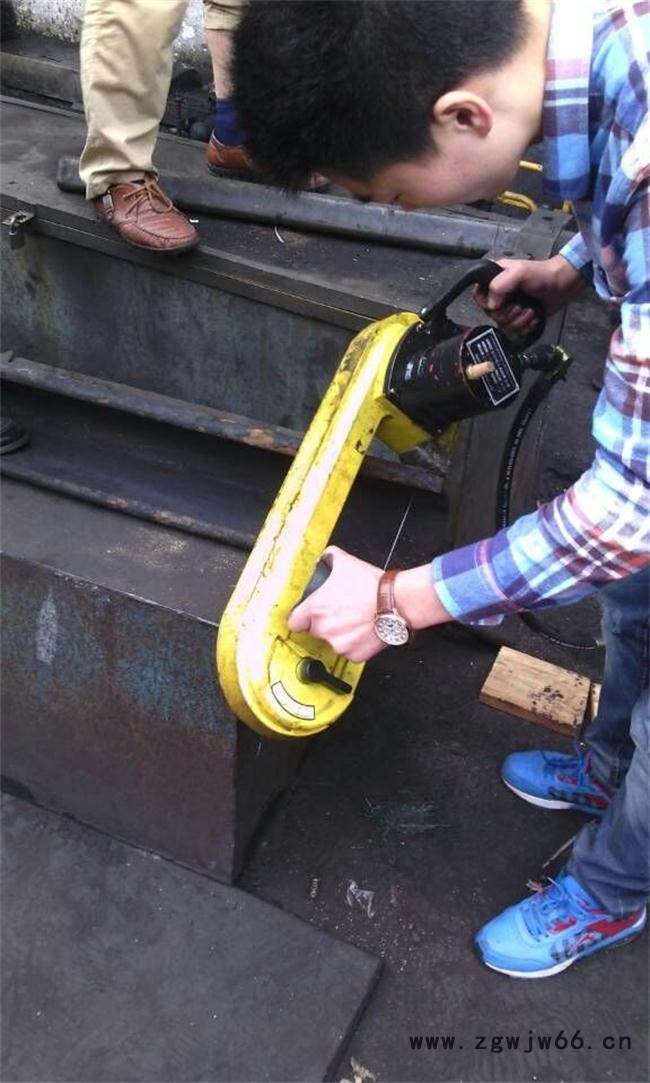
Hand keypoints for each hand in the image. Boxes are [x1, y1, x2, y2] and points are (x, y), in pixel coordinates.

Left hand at [288, 546, 450, 662]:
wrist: (396, 602)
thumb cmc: (371, 585)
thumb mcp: (345, 562)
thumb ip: (328, 558)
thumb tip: (322, 560)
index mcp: (315, 609)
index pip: (294, 622)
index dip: (302, 617)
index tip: (308, 615)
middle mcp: (323, 629)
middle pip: (315, 631)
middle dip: (326, 623)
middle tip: (342, 612)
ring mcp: (339, 644)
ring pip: (334, 641)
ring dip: (341, 633)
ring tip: (356, 619)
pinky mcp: (355, 655)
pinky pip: (350, 651)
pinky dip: (356, 643)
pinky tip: (364, 629)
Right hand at [473, 254, 585, 336]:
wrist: (563, 284)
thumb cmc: (543, 274)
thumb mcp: (519, 272)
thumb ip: (500, 285)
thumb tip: (492, 306)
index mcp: (495, 279)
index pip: (478, 297)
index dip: (488, 304)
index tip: (501, 303)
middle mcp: (500, 294)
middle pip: (491, 315)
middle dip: (509, 314)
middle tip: (521, 306)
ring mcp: (510, 307)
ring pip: (503, 325)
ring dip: (519, 321)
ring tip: (530, 310)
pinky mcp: (520, 318)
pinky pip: (515, 330)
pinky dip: (526, 327)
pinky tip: (534, 317)